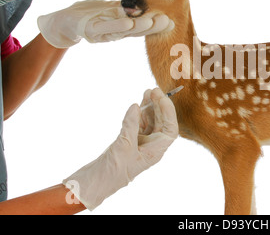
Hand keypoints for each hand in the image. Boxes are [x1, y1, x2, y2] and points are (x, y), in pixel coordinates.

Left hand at [38, 0, 174, 47]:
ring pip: (125, 30)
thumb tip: (145, 5)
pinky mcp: (91, 30)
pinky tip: (129, 23)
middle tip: (168, 22)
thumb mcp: (111, 9)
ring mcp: (104, 32)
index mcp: (122, 26)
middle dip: (153, 26)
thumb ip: (127, 9)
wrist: (63, 23)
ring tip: (153, 22)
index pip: (142, 25)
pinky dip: (118, 26)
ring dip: (139, 27)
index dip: (156, 25)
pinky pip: (106, 28)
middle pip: (137, 29)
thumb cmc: (89, 15)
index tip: (171, 22)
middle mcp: (116, 32)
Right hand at [63, 88, 177, 209]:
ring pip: (150, 122)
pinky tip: (139, 104)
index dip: (169, 112)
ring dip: (150, 107)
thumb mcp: (123, 146)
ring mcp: (141, 143)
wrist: (94, 183)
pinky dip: (139, 113)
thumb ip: (131, 125)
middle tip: (154, 90)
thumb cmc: (112, 171)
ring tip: (148, 92)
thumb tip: (136, 106)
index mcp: (156, 151)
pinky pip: (139, 124)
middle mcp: (152, 147)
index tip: (162, 97)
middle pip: (161, 123)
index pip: (170, 129)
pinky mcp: (130, 141)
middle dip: (159, 106)